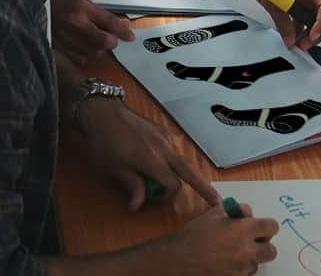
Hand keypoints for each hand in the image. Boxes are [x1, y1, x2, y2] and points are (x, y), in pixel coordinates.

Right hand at [51, 0, 134, 65]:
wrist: (38, 12)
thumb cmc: (62, 5)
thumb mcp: (84, 4)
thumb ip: (104, 16)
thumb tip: (124, 25)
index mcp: (82, 8)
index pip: (109, 22)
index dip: (123, 31)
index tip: (131, 37)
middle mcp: (75, 24)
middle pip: (105, 42)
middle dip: (111, 41)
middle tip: (109, 37)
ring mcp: (68, 39)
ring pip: (96, 53)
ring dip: (100, 48)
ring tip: (92, 40)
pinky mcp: (63, 51)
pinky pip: (84, 59)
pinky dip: (88, 55)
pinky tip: (83, 47)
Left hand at [77, 98, 217, 210]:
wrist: (103, 112)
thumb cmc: (105, 143)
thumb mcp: (114, 168)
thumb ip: (132, 186)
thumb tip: (137, 207)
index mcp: (153, 160)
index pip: (173, 185)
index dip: (168, 196)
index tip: (155, 199)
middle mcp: (164, 149)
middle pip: (189, 172)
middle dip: (204, 188)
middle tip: (217, 201)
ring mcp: (164, 137)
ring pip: (181, 160)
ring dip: (184, 173)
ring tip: (185, 182)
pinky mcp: (161, 130)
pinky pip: (172, 149)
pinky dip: (172, 160)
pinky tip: (161, 162)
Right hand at [157, 203, 278, 275]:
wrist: (179, 259)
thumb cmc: (195, 234)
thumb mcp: (214, 213)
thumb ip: (235, 210)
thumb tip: (246, 212)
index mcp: (243, 231)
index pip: (272, 227)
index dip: (267, 226)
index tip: (261, 226)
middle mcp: (246, 251)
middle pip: (271, 251)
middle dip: (264, 245)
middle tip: (252, 241)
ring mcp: (241, 269)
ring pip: (257, 263)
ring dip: (250, 257)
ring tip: (233, 251)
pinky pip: (245, 274)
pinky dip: (240, 268)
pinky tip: (226, 262)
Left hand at [245, 0, 320, 50]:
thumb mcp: (273, 1)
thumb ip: (283, 23)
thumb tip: (290, 40)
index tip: (312, 37)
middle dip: (317, 32)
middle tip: (304, 44)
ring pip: (317, 17)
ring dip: (309, 31)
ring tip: (298, 42)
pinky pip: (306, 15)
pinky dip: (302, 26)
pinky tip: (294, 34)